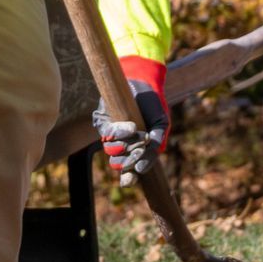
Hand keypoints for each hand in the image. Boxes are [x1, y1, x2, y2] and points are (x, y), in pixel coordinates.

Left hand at [92, 56, 168, 186]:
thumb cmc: (153, 106)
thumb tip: (141, 169)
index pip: (128, 172)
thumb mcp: (160, 126)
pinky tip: (131, 127)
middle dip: (128, 159)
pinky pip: (106, 131)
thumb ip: (155, 145)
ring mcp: (110, 133)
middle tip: (140, 147)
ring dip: (123, 145)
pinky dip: (118, 131)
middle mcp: (120, 145)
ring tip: (138, 133)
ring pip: (110, 149)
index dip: (129, 178)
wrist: (145, 84)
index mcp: (134, 151)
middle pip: (117, 163)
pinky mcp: (102, 120)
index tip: (132, 177)